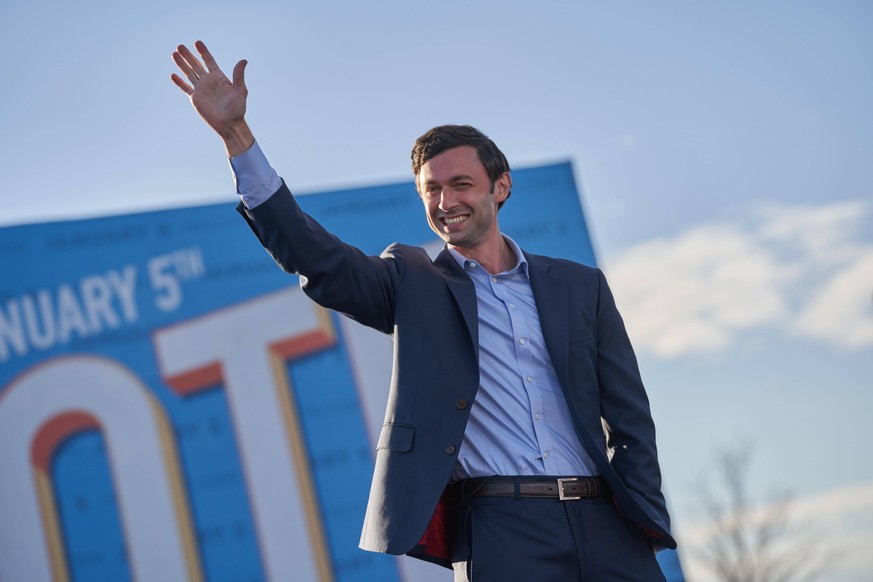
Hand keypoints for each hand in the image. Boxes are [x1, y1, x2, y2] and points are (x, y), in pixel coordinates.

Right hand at [171, 41, 253, 156]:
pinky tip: (172, 75)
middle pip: (196, 65)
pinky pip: (185, 88)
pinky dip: (179, 82)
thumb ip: (238, 76)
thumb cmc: (237, 109)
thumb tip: (243, 60)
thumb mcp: (240, 91)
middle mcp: (208, 81)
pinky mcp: (195, 99)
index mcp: (219, 78)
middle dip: (188, 55)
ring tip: (174, 54)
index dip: (203, 52)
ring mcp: (201, 89)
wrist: (230, 125)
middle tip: (180, 46)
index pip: (209, 61)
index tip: (197, 42)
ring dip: (181, 64)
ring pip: (189, 73)